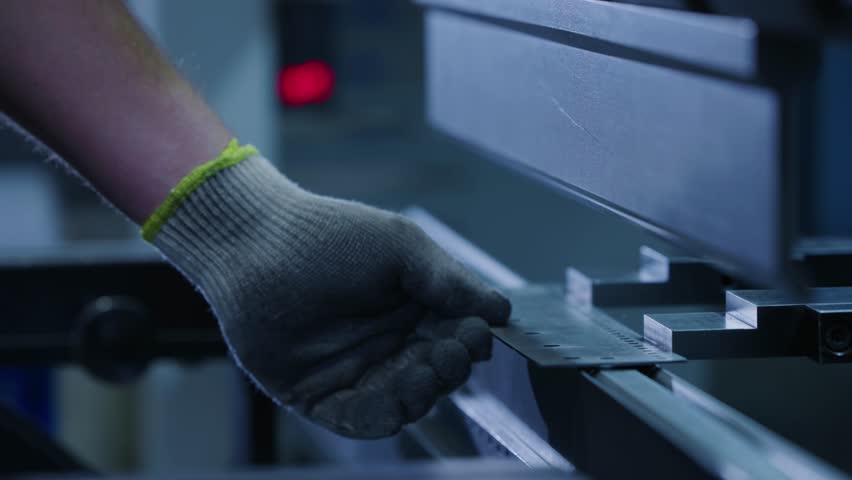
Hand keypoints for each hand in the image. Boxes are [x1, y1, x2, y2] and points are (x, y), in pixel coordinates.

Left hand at [151, 152, 510, 437]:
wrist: (255, 246)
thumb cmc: (328, 237)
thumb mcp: (400, 248)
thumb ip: (449, 281)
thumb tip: (501, 310)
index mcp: (410, 308)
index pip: (454, 337)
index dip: (469, 340)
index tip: (476, 333)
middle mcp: (386, 344)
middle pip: (434, 374)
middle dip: (449, 368)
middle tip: (450, 351)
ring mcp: (353, 372)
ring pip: (403, 402)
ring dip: (420, 394)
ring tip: (423, 372)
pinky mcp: (319, 396)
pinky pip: (359, 419)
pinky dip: (381, 417)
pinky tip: (394, 400)